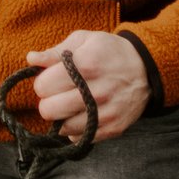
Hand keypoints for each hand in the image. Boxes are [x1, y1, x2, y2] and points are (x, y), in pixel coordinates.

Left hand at [25, 29, 150, 146]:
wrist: (147, 69)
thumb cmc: (110, 52)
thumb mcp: (85, 40)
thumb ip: (55, 51)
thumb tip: (31, 58)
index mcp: (86, 65)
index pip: (43, 86)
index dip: (43, 82)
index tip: (52, 79)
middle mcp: (96, 91)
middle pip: (49, 110)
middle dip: (49, 101)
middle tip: (59, 94)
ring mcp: (105, 113)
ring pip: (62, 127)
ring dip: (62, 117)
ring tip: (72, 103)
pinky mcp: (113, 128)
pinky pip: (80, 137)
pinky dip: (76, 129)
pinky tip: (83, 114)